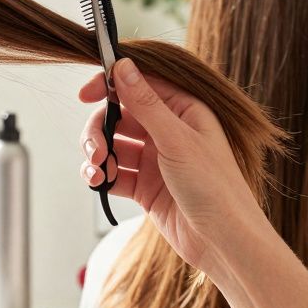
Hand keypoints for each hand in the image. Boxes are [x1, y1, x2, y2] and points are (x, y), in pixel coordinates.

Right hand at [77, 58, 265, 273]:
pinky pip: (115, 173)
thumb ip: (146, 103)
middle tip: (94, 150)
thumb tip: (122, 66)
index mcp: (184, 110)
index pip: (139, 85)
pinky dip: (101, 176)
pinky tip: (98, 182)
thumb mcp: (177, 139)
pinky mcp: (147, 187)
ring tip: (95, 170)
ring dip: (97, 154)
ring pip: (114, 145)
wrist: (222, 241)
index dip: (110, 86)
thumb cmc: (214, 187)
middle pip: (120, 116)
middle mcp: (169, 132)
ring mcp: (156, 160)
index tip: (85, 94)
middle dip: (100, 129)